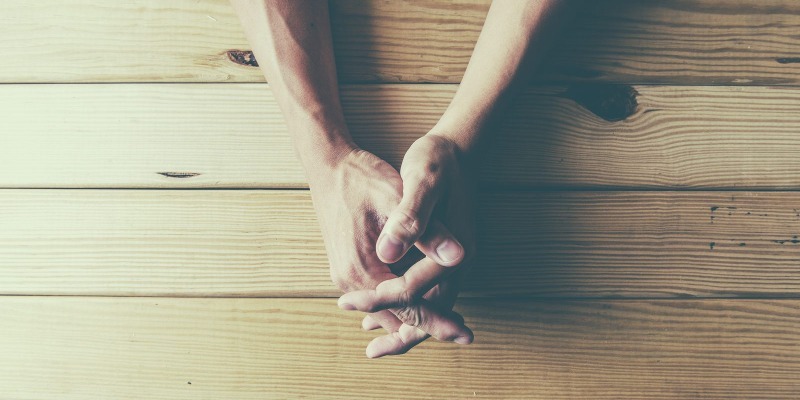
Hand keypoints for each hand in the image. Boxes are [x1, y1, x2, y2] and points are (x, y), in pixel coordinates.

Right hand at [337, 134, 477, 355]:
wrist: (328, 165)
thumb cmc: (361, 178)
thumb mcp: (397, 199)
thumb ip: (428, 231)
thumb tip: (460, 256)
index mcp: (362, 268)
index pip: (406, 309)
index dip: (438, 321)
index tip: (465, 333)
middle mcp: (349, 279)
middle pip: (395, 318)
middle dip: (429, 325)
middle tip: (465, 335)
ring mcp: (346, 275)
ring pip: (387, 310)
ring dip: (416, 315)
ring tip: (450, 322)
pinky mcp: (349, 266)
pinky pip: (378, 294)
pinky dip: (401, 302)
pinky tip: (424, 300)